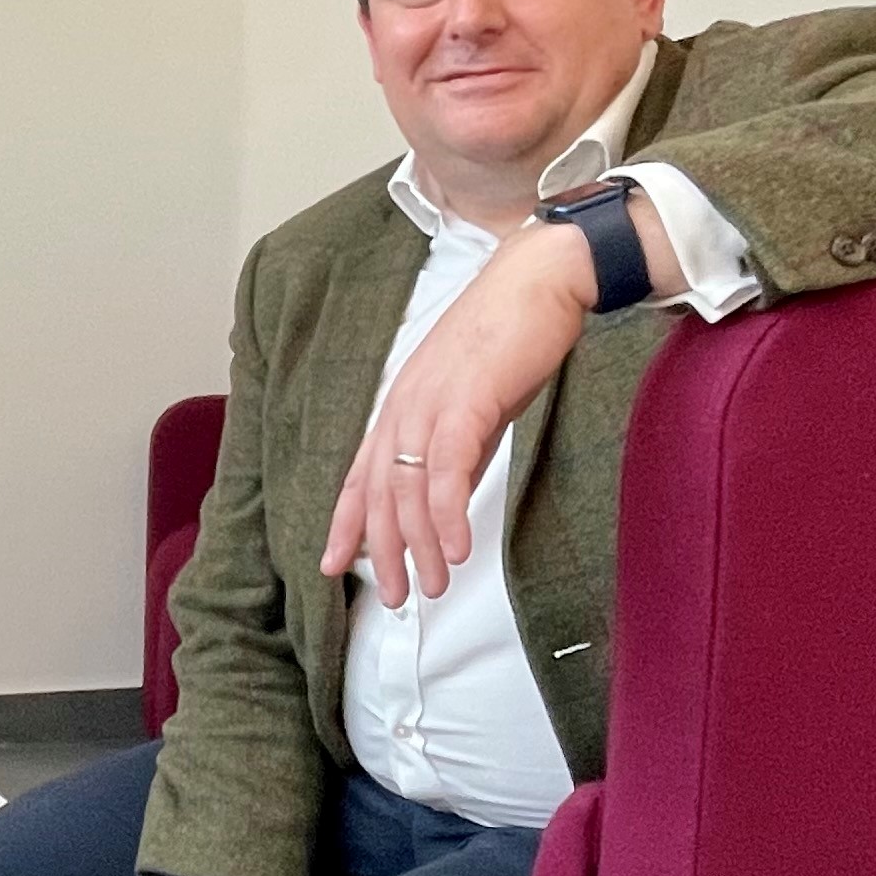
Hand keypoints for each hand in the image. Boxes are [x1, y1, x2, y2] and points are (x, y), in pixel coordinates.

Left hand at [324, 222, 609, 609]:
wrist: (541, 278)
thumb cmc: (512, 335)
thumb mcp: (477, 403)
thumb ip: (458, 449)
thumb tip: (449, 496)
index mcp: (402, 405)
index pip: (362, 475)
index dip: (346, 523)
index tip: (334, 565)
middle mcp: (404, 406)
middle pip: (380, 493)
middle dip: (383, 551)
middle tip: (397, 598)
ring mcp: (429, 402)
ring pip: (409, 488)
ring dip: (419, 544)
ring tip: (433, 587)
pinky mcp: (465, 400)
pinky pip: (446, 467)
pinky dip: (447, 512)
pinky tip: (456, 548)